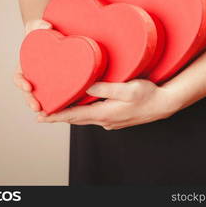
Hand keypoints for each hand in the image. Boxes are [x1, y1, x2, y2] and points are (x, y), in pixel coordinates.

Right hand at [13, 19, 51, 111]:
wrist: (55, 35)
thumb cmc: (42, 31)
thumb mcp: (37, 25)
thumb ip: (38, 24)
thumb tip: (46, 26)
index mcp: (25, 66)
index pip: (19, 77)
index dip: (21, 83)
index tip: (28, 86)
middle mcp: (33, 76)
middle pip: (28, 93)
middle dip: (30, 101)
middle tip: (37, 107)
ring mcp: (45, 81)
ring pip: (41, 97)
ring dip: (43, 106)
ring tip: (48, 113)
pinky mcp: (58, 83)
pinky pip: (56, 94)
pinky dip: (58, 102)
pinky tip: (64, 108)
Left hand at [37, 79, 183, 129]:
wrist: (164, 104)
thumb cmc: (148, 95)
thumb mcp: (128, 89)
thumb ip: (106, 88)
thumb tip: (87, 85)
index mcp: (104, 113)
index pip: (74, 116)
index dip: (56, 116)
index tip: (41, 117)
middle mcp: (105, 120)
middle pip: (76, 119)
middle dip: (59, 116)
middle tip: (42, 114)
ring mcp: (111, 121)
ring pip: (84, 118)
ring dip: (70, 115)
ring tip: (57, 110)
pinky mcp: (115, 118)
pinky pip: (93, 116)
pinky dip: (82, 113)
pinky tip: (80, 107)